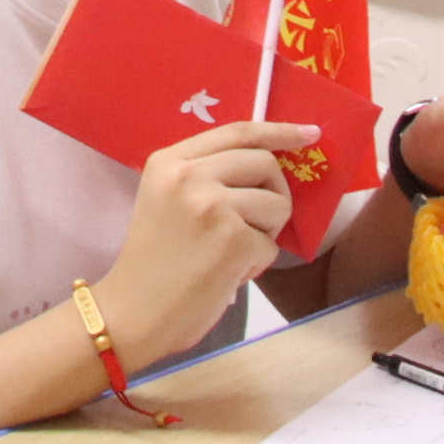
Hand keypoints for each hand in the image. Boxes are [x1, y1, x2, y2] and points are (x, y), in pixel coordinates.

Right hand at [96, 120, 305, 365]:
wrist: (133, 312)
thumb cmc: (153, 262)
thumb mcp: (166, 200)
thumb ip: (206, 176)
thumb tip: (268, 167)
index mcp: (170, 161)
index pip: (237, 131)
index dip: (279, 131)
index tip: (310, 134)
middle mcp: (190, 175)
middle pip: (264, 162)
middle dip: (275, 192)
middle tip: (259, 222)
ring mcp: (213, 205)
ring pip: (276, 203)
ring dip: (266, 233)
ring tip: (233, 252)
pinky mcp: (234, 240)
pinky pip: (271, 245)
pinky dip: (257, 264)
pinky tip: (227, 274)